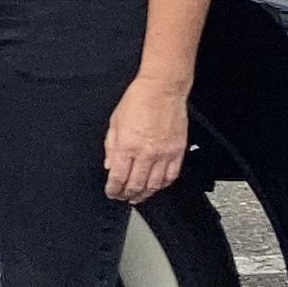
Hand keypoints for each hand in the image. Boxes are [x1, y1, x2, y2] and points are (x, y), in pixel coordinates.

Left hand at [103, 72, 189, 202]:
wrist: (162, 88)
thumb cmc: (138, 99)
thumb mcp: (115, 121)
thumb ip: (111, 146)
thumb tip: (109, 165)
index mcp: (127, 145)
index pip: (118, 177)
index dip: (114, 190)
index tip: (112, 193)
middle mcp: (146, 152)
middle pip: (136, 185)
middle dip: (127, 195)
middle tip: (123, 197)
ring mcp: (164, 153)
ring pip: (155, 184)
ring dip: (145, 194)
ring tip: (139, 196)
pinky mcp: (178, 151)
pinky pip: (172, 175)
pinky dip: (163, 185)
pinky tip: (157, 186)